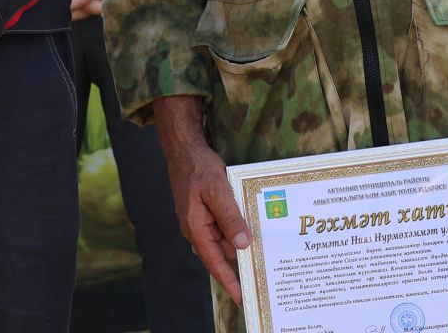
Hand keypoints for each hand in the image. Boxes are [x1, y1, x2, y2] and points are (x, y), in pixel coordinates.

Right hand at [154, 99, 250, 301]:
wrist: (184, 149)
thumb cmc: (199, 168)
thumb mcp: (218, 192)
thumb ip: (230, 218)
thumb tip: (241, 245)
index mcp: (196, 228)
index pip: (214, 262)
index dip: (228, 281)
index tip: (241, 296)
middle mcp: (197, 229)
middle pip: (222, 252)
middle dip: (240, 262)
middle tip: (262, 272)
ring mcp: (201, 221)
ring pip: (224, 238)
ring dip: (240, 242)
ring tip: (262, 251)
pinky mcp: (206, 212)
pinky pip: (223, 226)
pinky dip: (236, 228)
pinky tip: (251, 227)